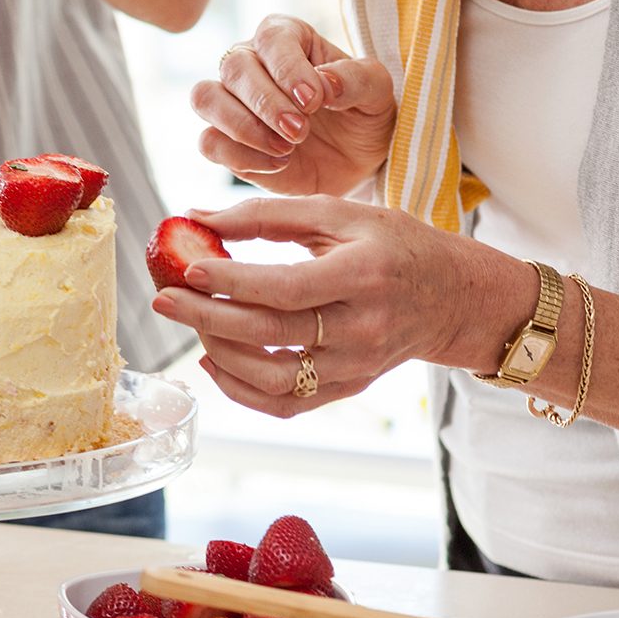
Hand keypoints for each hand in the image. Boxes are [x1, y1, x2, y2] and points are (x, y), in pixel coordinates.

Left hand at [150, 195, 517, 416]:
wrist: (455, 298)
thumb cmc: (395, 245)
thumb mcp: (343, 213)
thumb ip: (269, 213)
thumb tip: (198, 215)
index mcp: (364, 275)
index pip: (288, 287)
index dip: (234, 281)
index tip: (188, 269)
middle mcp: (362, 328)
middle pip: (272, 333)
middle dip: (207, 318)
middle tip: (162, 299)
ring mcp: (356, 366)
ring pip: (273, 378)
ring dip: (220, 354)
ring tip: (192, 323)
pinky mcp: (349, 388)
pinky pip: (286, 404)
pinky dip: (241, 390)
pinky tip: (214, 361)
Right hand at [191, 14, 395, 196]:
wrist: (357, 162)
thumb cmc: (365, 115)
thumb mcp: (378, 93)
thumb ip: (356, 79)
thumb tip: (323, 81)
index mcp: (288, 38)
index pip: (271, 38)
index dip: (287, 68)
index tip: (314, 100)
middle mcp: (252, 62)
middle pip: (232, 66)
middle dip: (266, 102)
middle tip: (300, 131)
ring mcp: (232, 102)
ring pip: (205, 98)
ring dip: (242, 126)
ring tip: (285, 148)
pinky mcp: (225, 141)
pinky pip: (208, 142)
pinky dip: (240, 156)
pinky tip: (278, 164)